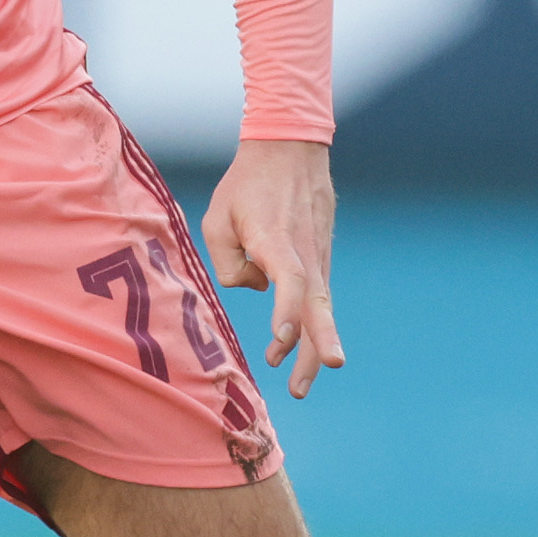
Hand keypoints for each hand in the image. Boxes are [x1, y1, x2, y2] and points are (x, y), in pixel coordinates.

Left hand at [199, 136, 344, 398]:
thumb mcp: (217, 217)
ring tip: (299, 385)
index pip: (291, 282)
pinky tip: (295, 348)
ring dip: (311, 347)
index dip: (287, 313)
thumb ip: (228, 262)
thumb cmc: (246, 185)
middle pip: (315, 308)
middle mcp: (305, 252)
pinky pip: (316, 297)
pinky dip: (309, 324)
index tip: (279, 341)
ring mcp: (318, 256)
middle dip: (311, 349)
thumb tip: (255, 289)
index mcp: (278, 240)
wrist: (291, 150)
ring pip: (320, 308)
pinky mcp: (320, 258)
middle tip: (301, 386)